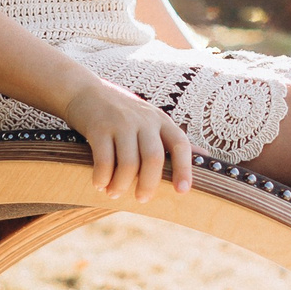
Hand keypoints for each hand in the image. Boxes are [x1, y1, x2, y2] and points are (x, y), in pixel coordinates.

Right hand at [55, 76, 192, 201]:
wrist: (84, 91)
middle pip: (153, 158)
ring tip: (114, 193)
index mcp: (160, 120)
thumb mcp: (151, 119)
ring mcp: (121, 123)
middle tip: (142, 199)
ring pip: (129, 162)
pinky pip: (104, 160)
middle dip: (149, 183)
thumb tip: (206, 156)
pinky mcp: (98, 127)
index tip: (183, 191)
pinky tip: (99, 184)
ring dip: (121, 184)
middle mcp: (143, 120)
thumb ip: (173, 139)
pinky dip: (102, 177)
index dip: (184, 168)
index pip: (180, 143)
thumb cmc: (122, 112)